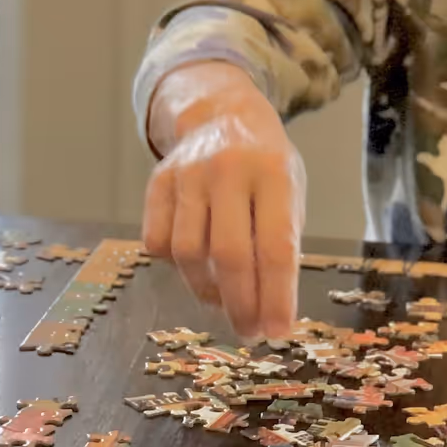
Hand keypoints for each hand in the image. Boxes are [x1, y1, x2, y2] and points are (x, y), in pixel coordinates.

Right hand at [143, 63, 304, 340]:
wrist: (220, 114)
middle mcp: (228, 170)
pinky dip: (176, 266)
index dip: (275, 296)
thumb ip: (280, 241)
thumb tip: (269, 311)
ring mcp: (187, 174)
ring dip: (206, 290)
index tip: (276, 331)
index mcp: (274, 174)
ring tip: (223, 301)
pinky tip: (195, 268)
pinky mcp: (157, 183)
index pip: (275, 247)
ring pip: (188, 253)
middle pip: (229, 255)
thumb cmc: (264, 167)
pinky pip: (158, 242)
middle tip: (248, 331)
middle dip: (240, 303)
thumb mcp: (289, 192)